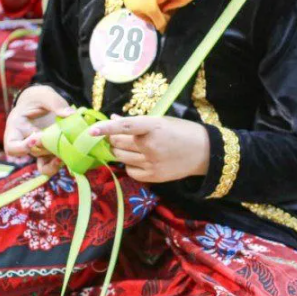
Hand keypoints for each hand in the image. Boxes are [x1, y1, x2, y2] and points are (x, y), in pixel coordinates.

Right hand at [3, 86, 73, 174]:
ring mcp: (39, 149)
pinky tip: (71, 155)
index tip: (36, 138)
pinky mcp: (51, 151)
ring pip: (44, 165)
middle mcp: (26, 143)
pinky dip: (62, 162)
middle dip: (46, 149)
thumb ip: (55, 103)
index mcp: (16, 129)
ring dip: (55, 163)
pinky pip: (54, 163)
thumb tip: (71, 115)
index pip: (12, 146)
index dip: (22, 147)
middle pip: (33, 154)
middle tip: (58, 142)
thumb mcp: (44, 95)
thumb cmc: (38, 97)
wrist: (42, 102)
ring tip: (65, 157)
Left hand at [89, 116, 209, 182]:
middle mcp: (150, 146)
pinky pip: (130, 170)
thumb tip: (113, 120)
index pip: (125, 127)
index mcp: (154, 127)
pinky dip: (129, 164)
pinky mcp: (153, 177)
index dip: (106, 128)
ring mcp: (151, 163)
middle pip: (118, 143)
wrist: (205, 153)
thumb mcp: (161, 121)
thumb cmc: (182, 131)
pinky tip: (138, 159)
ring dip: (119, 150)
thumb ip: (137, 123)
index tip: (91, 131)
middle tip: (115, 135)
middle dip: (112, 138)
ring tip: (130, 146)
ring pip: (120, 157)